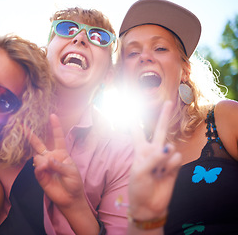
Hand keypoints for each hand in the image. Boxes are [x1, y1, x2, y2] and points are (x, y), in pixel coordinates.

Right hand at [29, 114, 85, 208]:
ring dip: (43, 161)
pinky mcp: (40, 175)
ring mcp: (44, 166)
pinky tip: (44, 170)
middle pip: (40, 144)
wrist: (69, 198)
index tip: (52, 115)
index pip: (58, 137)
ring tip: (49, 169)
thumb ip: (59, 165)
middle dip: (31, 135)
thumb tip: (47, 160)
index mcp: (61, 153)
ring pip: (38, 157)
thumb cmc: (74, 183)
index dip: (55, 126)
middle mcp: (51, 157)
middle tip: (22, 126)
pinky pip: (36, 167)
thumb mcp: (71, 172)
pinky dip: (40, 168)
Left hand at [128, 101, 181, 219]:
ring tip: (156, 172)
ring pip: (170, 148)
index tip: (132, 105)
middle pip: (159, 130)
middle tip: (168, 102)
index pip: (137, 131)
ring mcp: (165, 158)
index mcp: (140, 150)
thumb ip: (154, 157)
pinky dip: (170, 166)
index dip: (135, 120)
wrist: (149, 205)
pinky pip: (176, 158)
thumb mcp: (139, 171)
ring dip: (163, 160)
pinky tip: (164, 174)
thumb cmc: (138, 187)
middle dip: (164, 116)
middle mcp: (153, 150)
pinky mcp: (174, 166)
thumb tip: (170, 147)